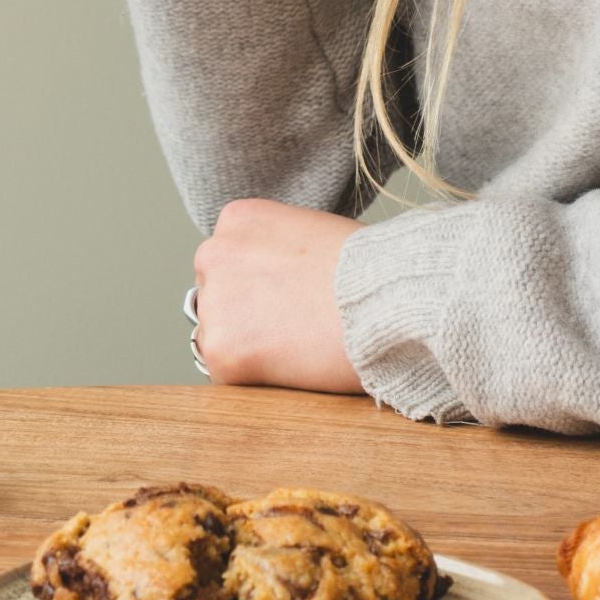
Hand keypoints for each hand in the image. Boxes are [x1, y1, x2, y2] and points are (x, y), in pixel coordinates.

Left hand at [192, 200, 364, 392]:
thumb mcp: (313, 233)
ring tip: (299, 345)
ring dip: (250, 346)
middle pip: (218, 297)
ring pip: (220, 336)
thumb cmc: (370, 269)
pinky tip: (293, 365)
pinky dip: (257, 379)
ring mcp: (213, 304)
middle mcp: (212, 254)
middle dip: (248, 314)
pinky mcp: (221, 352)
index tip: (292, 297)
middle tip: (295, 325)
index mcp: (236, 220)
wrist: (387, 301)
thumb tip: (271, 283)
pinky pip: (229, 375)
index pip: (230, 262)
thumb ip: (278, 251)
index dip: (262, 285)